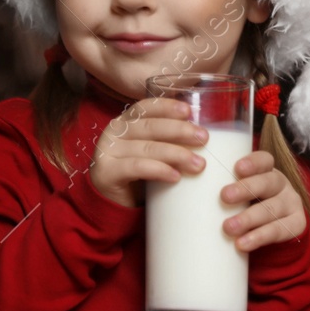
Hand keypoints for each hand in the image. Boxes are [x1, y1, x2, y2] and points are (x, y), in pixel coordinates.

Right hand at [89, 95, 209, 207]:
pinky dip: (159, 170)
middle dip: (179, 130)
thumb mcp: (153, 151)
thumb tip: (202, 135)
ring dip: (176, 154)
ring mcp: (107, 151)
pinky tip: (175, 177)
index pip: (146, 107)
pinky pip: (136, 167)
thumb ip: (168, 140)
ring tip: (198, 164)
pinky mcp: (106, 172)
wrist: (114, 203)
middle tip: (203, 138)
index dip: (167, 107)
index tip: (189, 111)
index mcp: (126, 121)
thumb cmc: (140, 174)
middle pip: (150, 127)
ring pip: (147, 148)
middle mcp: (115, 132)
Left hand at [219, 151, 306, 251]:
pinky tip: (243, 244)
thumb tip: (168, 183)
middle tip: (224, 197)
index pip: (264, 160)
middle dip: (246, 189)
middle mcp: (281, 184)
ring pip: (272, 209)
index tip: (236, 168)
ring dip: (249, 218)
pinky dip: (259, 237)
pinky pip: (278, 231)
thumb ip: (213, 187)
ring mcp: (291, 205)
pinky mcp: (296, 226)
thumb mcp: (235, 194)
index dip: (253, 162)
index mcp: (266, 171)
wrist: (274, 234)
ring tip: (228, 228)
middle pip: (268, 182)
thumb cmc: (244, 207)